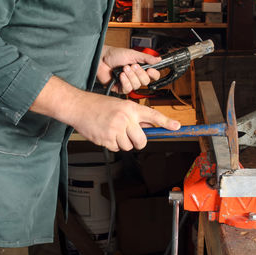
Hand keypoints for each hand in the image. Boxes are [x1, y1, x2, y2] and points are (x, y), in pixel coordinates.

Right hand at [31, 76, 179, 151]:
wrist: (78, 107)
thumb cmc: (98, 105)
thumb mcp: (119, 105)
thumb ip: (134, 116)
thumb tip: (147, 125)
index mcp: (130, 107)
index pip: (152, 115)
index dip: (166, 122)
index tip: (177, 127)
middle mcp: (125, 118)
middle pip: (141, 140)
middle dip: (138, 142)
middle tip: (131, 137)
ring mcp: (115, 130)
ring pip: (128, 146)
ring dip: (123, 143)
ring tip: (113, 132)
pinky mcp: (106, 139)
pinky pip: (116, 148)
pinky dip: (112, 144)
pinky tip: (106, 134)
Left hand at [97, 45, 160, 93]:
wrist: (101, 59)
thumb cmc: (115, 55)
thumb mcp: (133, 54)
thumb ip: (146, 58)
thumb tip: (159, 59)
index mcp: (141, 69)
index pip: (153, 76)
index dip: (153, 74)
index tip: (150, 69)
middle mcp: (136, 77)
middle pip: (146, 82)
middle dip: (139, 73)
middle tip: (132, 66)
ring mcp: (128, 83)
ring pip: (136, 86)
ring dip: (130, 76)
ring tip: (124, 69)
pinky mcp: (120, 89)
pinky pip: (127, 89)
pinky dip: (125, 82)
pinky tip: (120, 76)